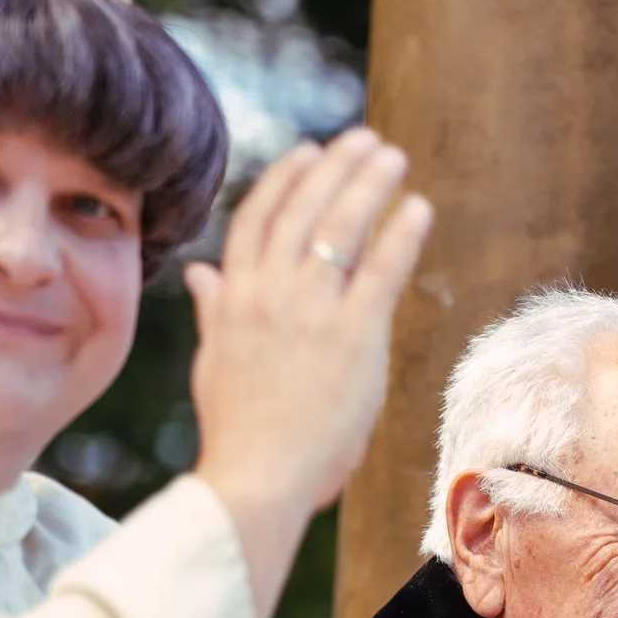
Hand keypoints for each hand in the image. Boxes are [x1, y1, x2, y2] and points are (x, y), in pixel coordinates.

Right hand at [184, 128, 433, 617]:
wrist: (256, 477)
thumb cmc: (238, 430)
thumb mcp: (213, 361)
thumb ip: (213, 310)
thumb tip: (199, 273)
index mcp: (233, 298)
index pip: (258, 218)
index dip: (286, 178)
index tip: (310, 151)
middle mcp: (269, 293)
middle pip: (304, 209)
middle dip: (336, 167)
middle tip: (365, 140)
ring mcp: (311, 311)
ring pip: (342, 227)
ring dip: (369, 184)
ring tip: (393, 157)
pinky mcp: (354, 335)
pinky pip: (382, 269)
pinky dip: (401, 232)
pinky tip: (418, 207)